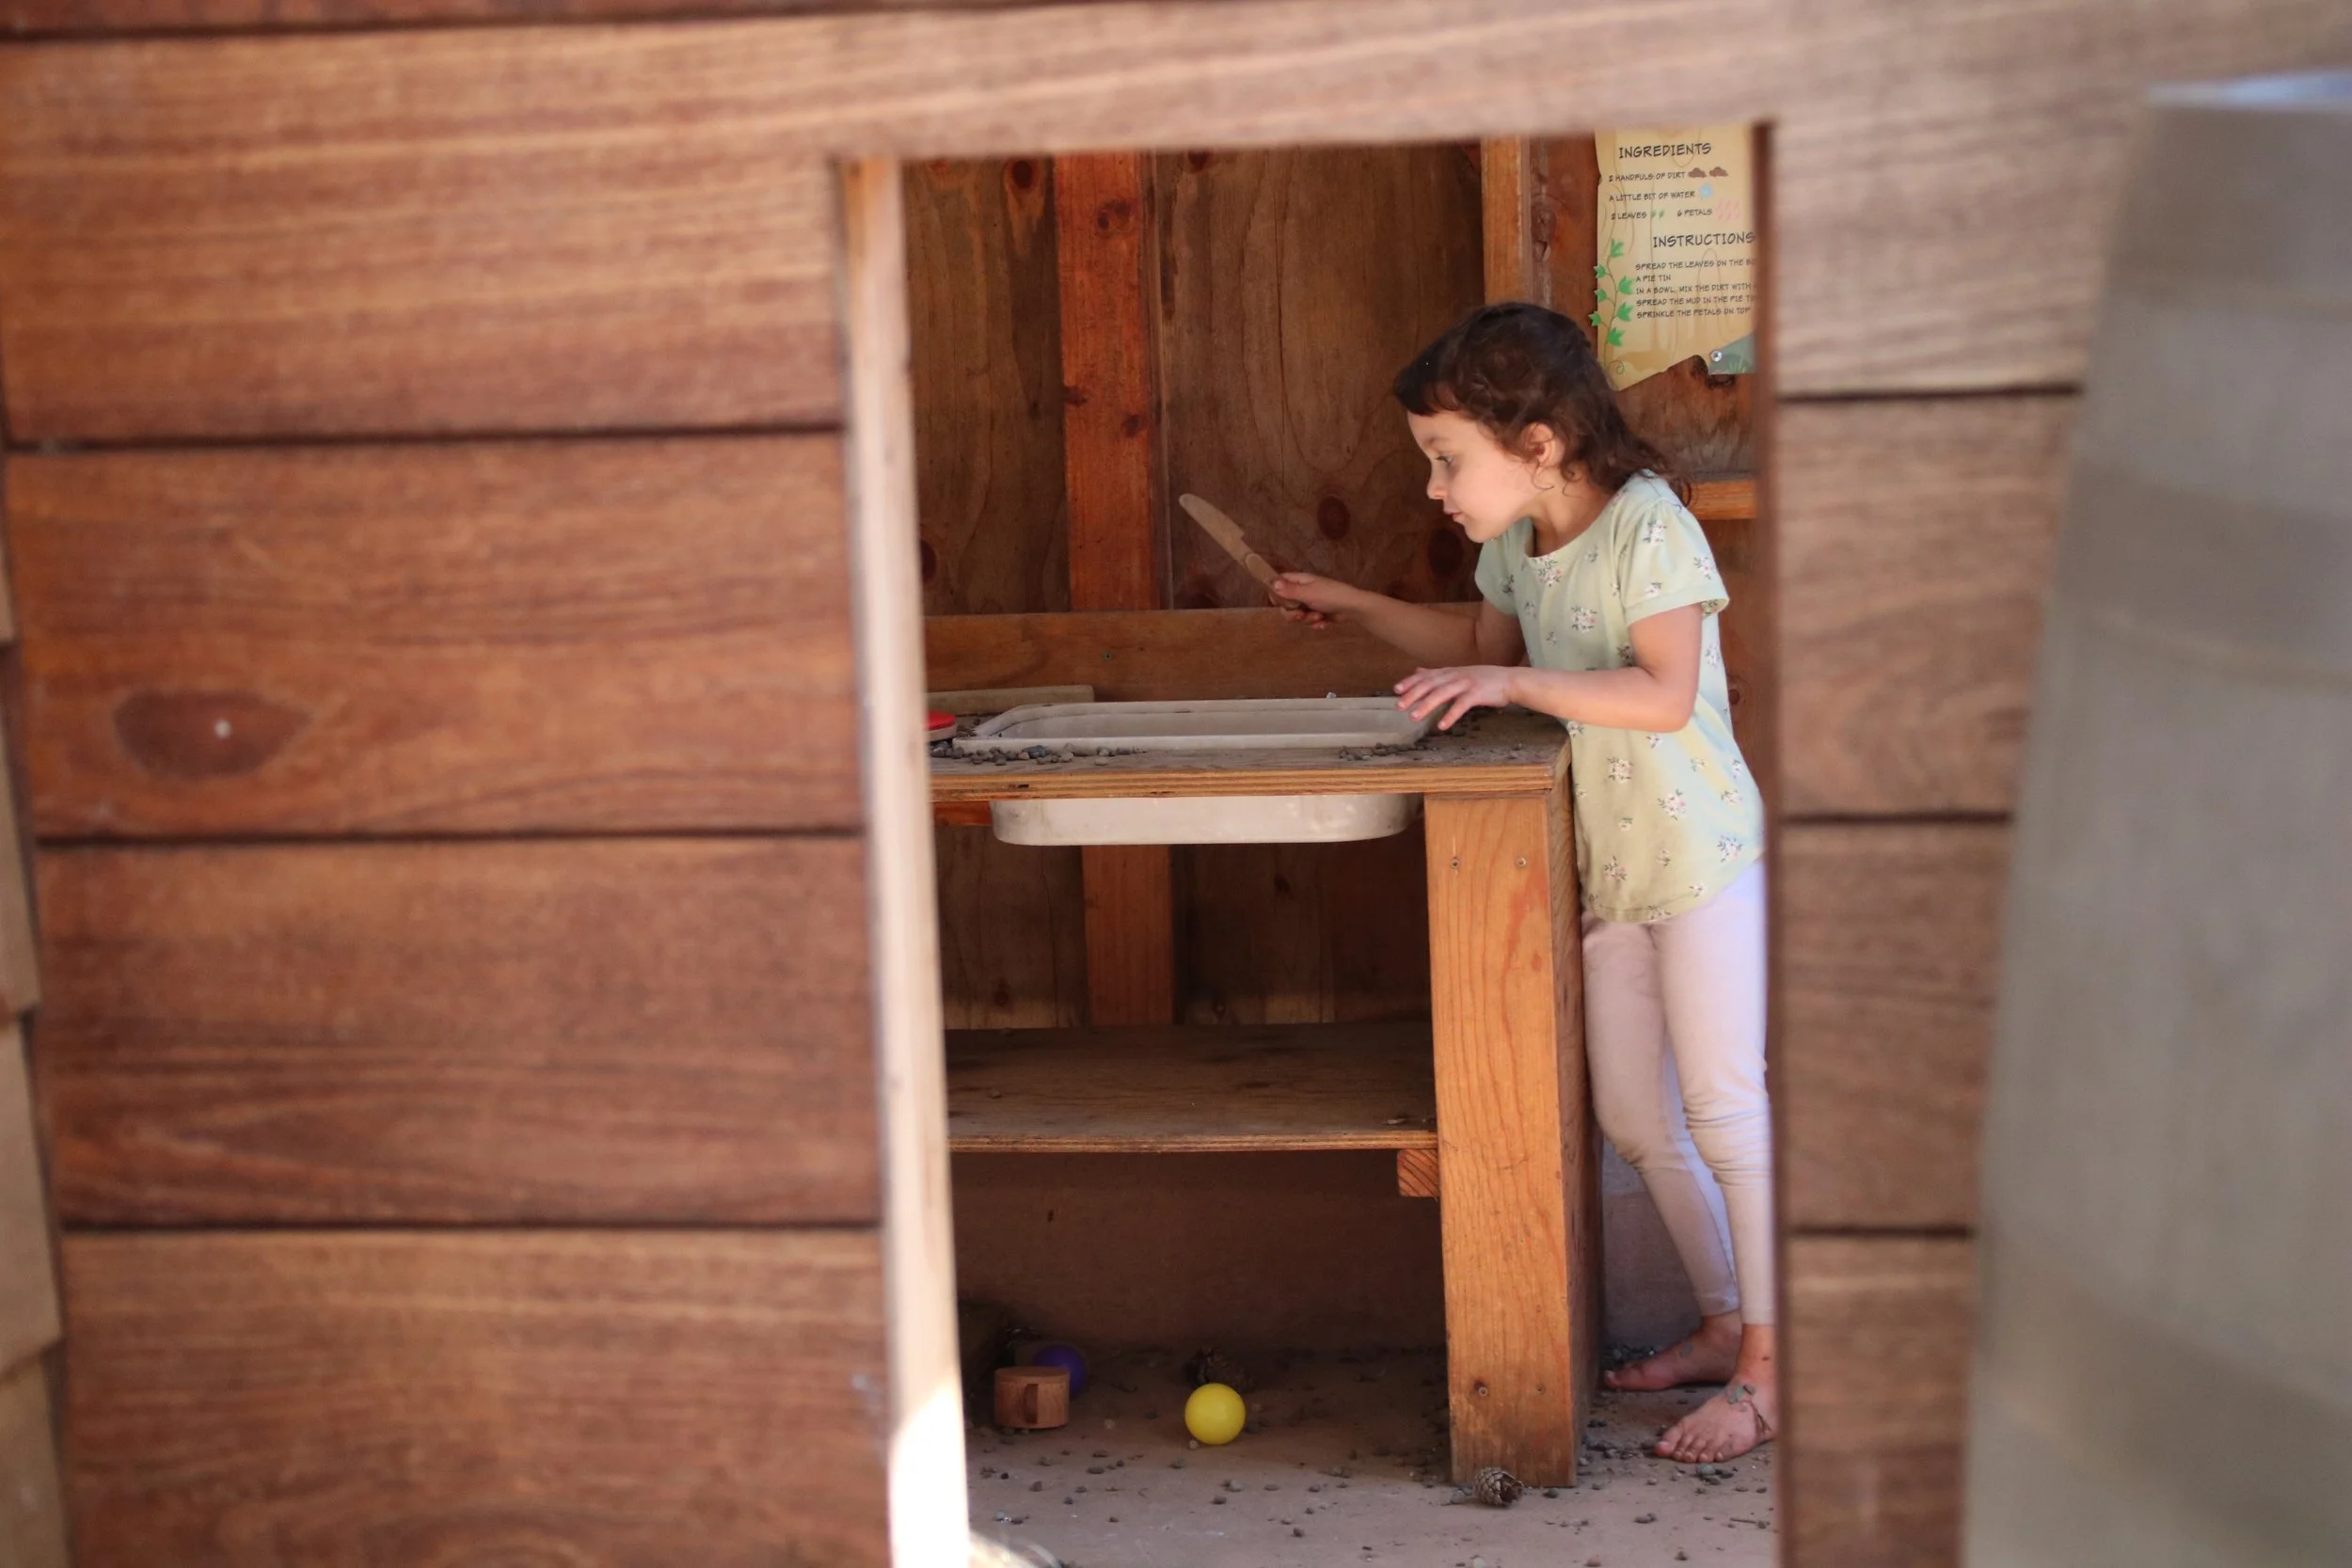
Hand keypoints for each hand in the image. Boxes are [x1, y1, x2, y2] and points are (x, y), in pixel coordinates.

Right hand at [1268, 571, 1359, 630]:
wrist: (1354, 608)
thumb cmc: (1332, 595)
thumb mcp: (1309, 593)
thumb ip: (1290, 590)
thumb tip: (1272, 583)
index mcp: (1300, 581)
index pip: (1280, 583)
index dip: (1276, 593)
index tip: (1279, 603)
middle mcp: (1303, 592)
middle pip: (1286, 605)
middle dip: (1293, 614)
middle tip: (1301, 615)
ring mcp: (1311, 604)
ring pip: (1298, 616)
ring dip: (1307, 619)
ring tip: (1320, 617)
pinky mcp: (1318, 615)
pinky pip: (1309, 622)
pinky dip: (1316, 624)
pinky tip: (1325, 623)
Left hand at [1396, 665, 1514, 730]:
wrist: (1511, 680)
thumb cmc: (1484, 679)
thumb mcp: (1458, 673)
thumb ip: (1437, 674)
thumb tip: (1418, 671)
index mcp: (1450, 671)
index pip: (1426, 676)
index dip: (1410, 682)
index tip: (1396, 690)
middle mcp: (1455, 675)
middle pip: (1430, 684)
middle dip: (1413, 695)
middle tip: (1399, 706)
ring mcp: (1466, 684)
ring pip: (1442, 694)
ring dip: (1427, 705)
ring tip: (1414, 717)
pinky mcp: (1477, 694)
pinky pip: (1461, 705)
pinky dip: (1450, 715)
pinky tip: (1441, 725)